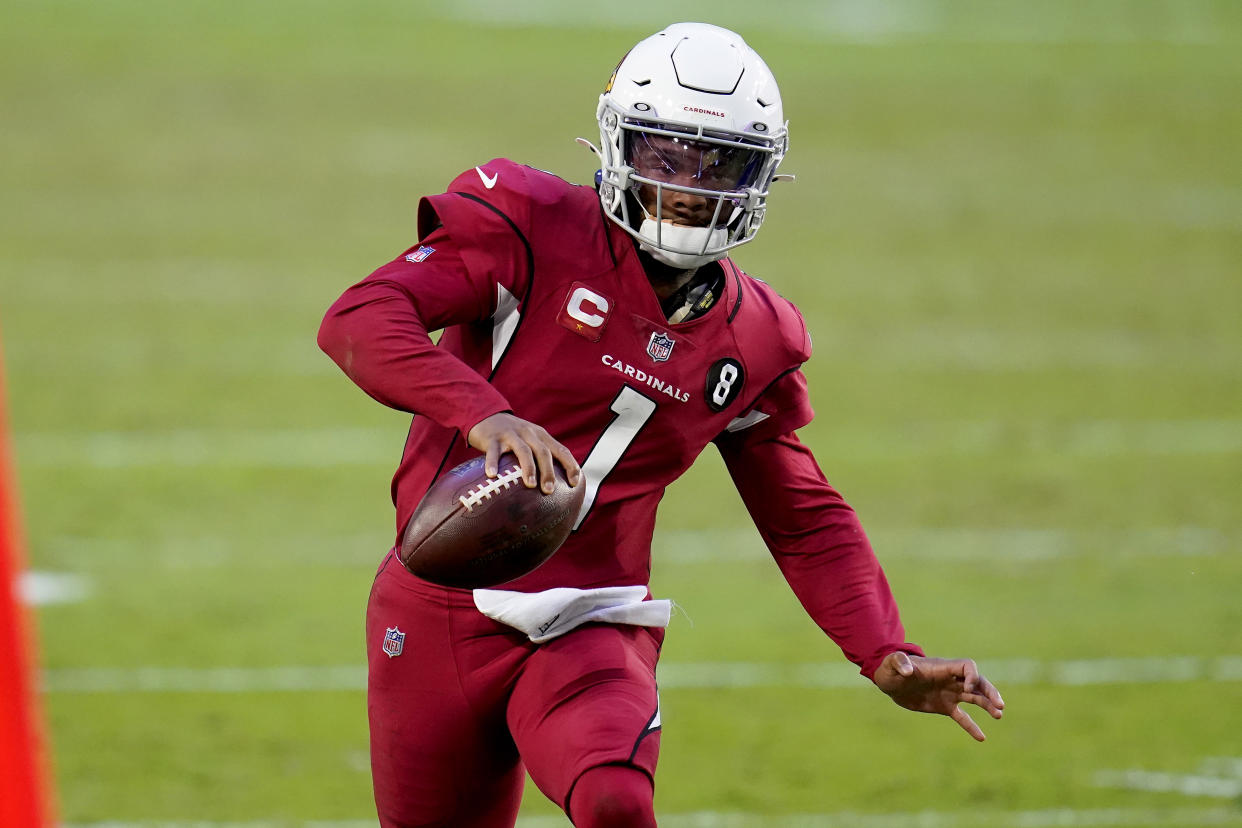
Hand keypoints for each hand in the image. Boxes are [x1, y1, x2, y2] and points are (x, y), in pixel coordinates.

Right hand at [467, 413, 581, 493]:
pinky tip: (492, 475)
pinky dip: (493, 462)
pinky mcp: (493, 438)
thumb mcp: (531, 440)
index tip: (574, 483)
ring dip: (528, 468)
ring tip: (530, 485)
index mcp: (542, 436)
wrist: (487, 416)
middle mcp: (529, 433)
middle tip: (549, 491)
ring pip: (523, 451)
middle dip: (548, 471)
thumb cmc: (513, 436)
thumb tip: (555, 489)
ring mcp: (511, 435)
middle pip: (543, 452)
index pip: (561, 450)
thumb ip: (541, 457)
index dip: (570, 465)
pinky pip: (493, 452)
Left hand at [872, 652, 1004, 741]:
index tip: (968, 688)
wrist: (890, 681)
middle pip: (977, 682)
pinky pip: (962, 717)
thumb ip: (900, 662)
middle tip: (1000, 705)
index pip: (967, 667)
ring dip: (987, 705)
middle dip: (989, 691)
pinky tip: (982, 738)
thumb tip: (908, 671)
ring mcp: (949, 693)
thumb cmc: (891, 668)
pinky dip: (971, 726)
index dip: (972, 676)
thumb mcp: (892, 663)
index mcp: (942, 667)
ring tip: (999, 715)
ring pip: (974, 698)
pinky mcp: (944, 707)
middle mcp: (949, 679)